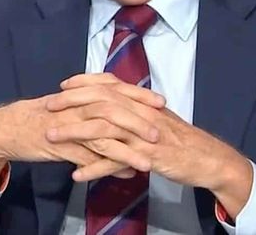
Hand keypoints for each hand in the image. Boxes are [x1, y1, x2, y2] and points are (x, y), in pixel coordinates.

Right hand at [0, 90, 162, 192]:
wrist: (9, 126)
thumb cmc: (44, 117)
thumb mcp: (71, 106)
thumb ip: (95, 109)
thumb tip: (120, 117)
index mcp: (83, 94)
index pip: (117, 89)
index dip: (140, 95)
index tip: (161, 102)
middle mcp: (78, 105)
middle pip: (114, 110)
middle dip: (139, 121)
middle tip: (159, 132)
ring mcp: (70, 125)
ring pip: (103, 135)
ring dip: (127, 149)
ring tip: (147, 162)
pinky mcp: (61, 145)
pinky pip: (87, 157)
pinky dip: (106, 167)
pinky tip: (124, 175)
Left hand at [47, 74, 252, 205]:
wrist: (206, 158)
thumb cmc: (180, 139)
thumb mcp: (156, 117)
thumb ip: (135, 109)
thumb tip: (115, 102)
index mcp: (142, 102)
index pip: (109, 83)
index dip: (85, 82)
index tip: (64, 85)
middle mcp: (140, 113)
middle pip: (100, 100)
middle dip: (71, 101)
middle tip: (48, 105)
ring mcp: (142, 135)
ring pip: (103, 128)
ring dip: (74, 132)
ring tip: (51, 136)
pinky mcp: (146, 157)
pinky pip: (115, 161)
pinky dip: (94, 167)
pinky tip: (76, 174)